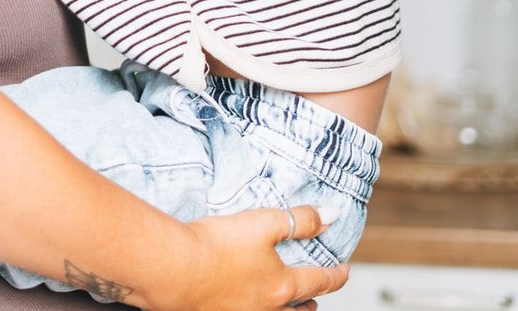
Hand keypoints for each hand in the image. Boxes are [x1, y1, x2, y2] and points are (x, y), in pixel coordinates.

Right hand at [159, 206, 348, 310]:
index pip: (320, 282)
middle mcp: (266, 309)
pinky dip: (259, 310)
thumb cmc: (216, 246)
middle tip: (317, 296)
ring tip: (291, 307)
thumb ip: (300, 220)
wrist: (172, 269)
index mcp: (282, 286)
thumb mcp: (264, 223)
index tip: (345, 270)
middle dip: (312, 302)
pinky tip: (248, 304)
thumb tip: (331, 215)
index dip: (336, 275)